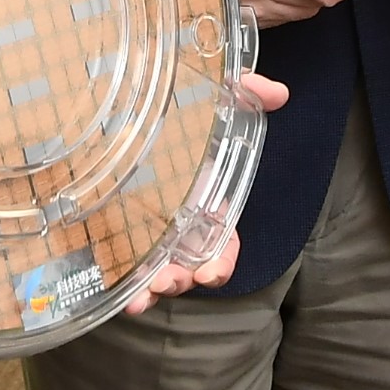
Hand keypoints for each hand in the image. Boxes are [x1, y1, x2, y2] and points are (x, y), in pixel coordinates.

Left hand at [123, 75, 292, 305]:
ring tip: (138, 297)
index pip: (223, 242)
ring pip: (157, 269)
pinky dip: (121, 278)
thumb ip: (248, 93)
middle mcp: (183, 223)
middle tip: (165, 281)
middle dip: (180, 280)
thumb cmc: (191, 110)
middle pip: (188, 265)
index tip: (209, 273)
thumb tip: (275, 92)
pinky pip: (124, 258)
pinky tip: (113, 290)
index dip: (219, 262)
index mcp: (210, 202)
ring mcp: (152, 228)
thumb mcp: (220, 97)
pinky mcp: (121, 225)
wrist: (144, 104)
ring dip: (150, 289)